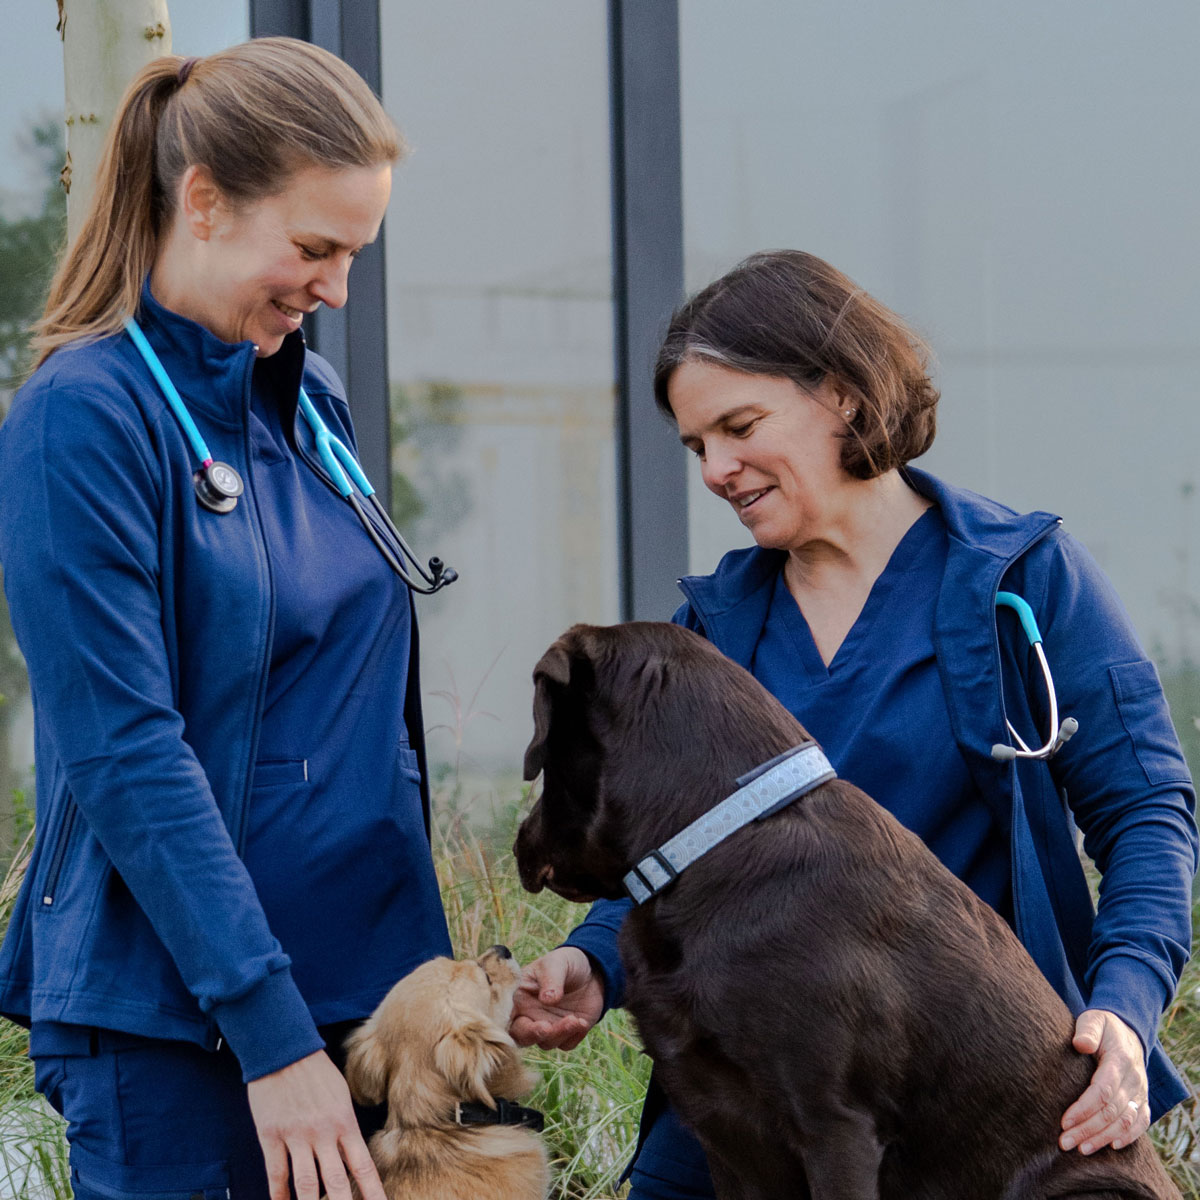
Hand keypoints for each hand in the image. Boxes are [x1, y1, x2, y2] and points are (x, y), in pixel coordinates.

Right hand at [246, 1049, 385, 1199]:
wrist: (284, 1050)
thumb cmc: (316, 1071)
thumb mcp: (341, 1093)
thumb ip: (345, 1123)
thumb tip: (352, 1151)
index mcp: (344, 1121)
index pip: (362, 1165)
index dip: (372, 1192)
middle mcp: (323, 1132)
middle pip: (336, 1182)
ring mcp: (296, 1135)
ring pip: (305, 1184)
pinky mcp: (271, 1135)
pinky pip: (277, 1173)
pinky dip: (279, 1194)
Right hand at [509, 946, 603, 1049]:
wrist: (590, 970)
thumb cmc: (564, 963)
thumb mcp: (556, 963)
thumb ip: (550, 979)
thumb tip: (547, 999)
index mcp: (518, 998)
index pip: (504, 1015)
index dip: (506, 1024)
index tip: (522, 1021)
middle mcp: (529, 1016)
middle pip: (520, 1036)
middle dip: (532, 1034)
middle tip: (547, 1027)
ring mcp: (547, 1026)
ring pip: (545, 1042)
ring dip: (559, 1034)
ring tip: (574, 1019)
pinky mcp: (565, 1034)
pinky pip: (566, 1044)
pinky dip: (574, 1036)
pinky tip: (583, 1022)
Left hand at [1059, 1009, 1149, 1153]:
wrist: (1128, 1030)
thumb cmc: (1103, 1026)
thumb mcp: (1094, 1019)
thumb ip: (1087, 1030)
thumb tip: (1079, 1044)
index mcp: (1120, 1060)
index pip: (1102, 1091)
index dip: (1084, 1108)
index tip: (1064, 1122)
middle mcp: (1134, 1079)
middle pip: (1111, 1112)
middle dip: (1087, 1130)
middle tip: (1065, 1142)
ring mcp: (1140, 1091)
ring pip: (1124, 1121)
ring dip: (1103, 1138)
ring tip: (1081, 1149)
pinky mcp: (1143, 1099)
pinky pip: (1141, 1122)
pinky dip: (1129, 1136)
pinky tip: (1112, 1146)